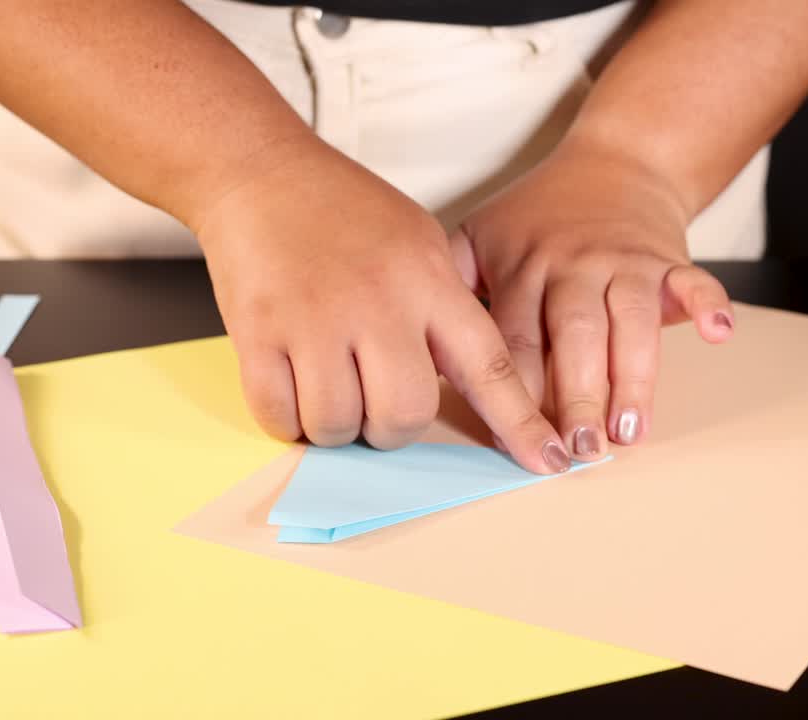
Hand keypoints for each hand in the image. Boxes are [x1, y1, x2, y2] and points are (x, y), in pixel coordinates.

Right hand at [199, 135, 569, 473]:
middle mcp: (378, 303)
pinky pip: (280, 416)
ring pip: (339, 425)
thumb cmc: (344, 211)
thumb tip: (464, 383)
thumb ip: (443, 309)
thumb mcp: (417, 243)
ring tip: (327, 384)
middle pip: (405, 414)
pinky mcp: (258, 332)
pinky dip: (287, 419)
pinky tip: (291, 385)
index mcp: (428, 280)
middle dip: (391, 427)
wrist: (259, 171)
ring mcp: (314, 319)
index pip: (489, 365)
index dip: (521, 422)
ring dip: (335, 425)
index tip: (549, 461)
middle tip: (373, 398)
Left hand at [449, 135, 735, 460]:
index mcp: (523, 269)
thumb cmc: (541, 211)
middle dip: (575, 395)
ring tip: (628, 430)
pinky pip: (693, 280)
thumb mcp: (482, 233)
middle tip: (577, 450)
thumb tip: (415, 342)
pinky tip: (718, 334)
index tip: (516, 439)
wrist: (616, 160)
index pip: (514, 339)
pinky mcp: (668, 259)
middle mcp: (573, 266)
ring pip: (630, 321)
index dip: (514, 391)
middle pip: (573, 335)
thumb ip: (451, 282)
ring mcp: (624, 262)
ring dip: (633, 376)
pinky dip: (708, 304)